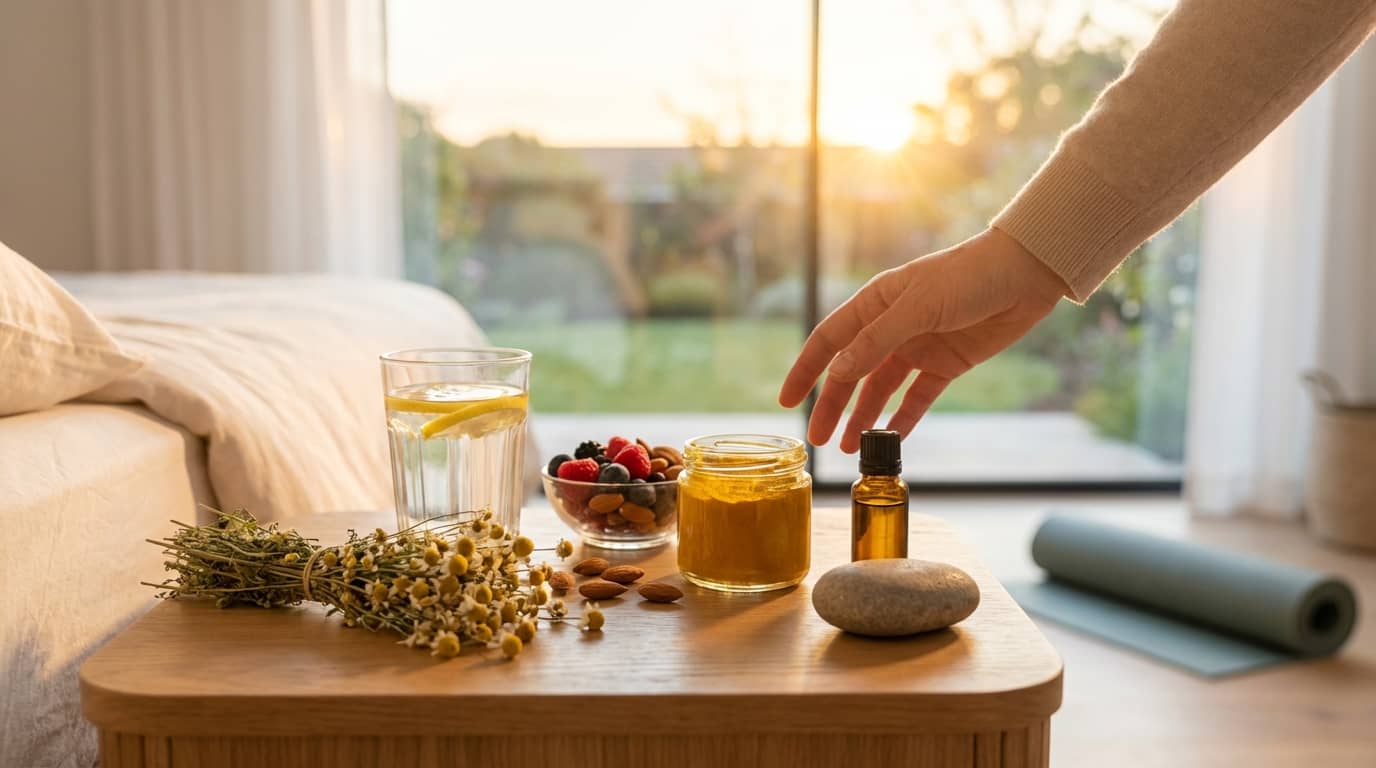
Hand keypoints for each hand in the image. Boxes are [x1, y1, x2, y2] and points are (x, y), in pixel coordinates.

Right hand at [778, 227, 1066, 451]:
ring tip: (848, 447)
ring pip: (881, 389)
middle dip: (833, 405)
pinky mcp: (946, 363)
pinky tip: (890, 437)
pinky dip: (903, 417)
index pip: (829, 340)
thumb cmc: (968, 276)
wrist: (1026, 274)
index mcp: (876, 303)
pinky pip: (917, 397)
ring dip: (864, 416)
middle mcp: (892, 326)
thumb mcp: (917, 307)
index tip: (787, 400)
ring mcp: (919, 346)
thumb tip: (838, 373)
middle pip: (852, 372)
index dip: (806, 370)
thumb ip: (876, 342)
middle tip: (818, 438)